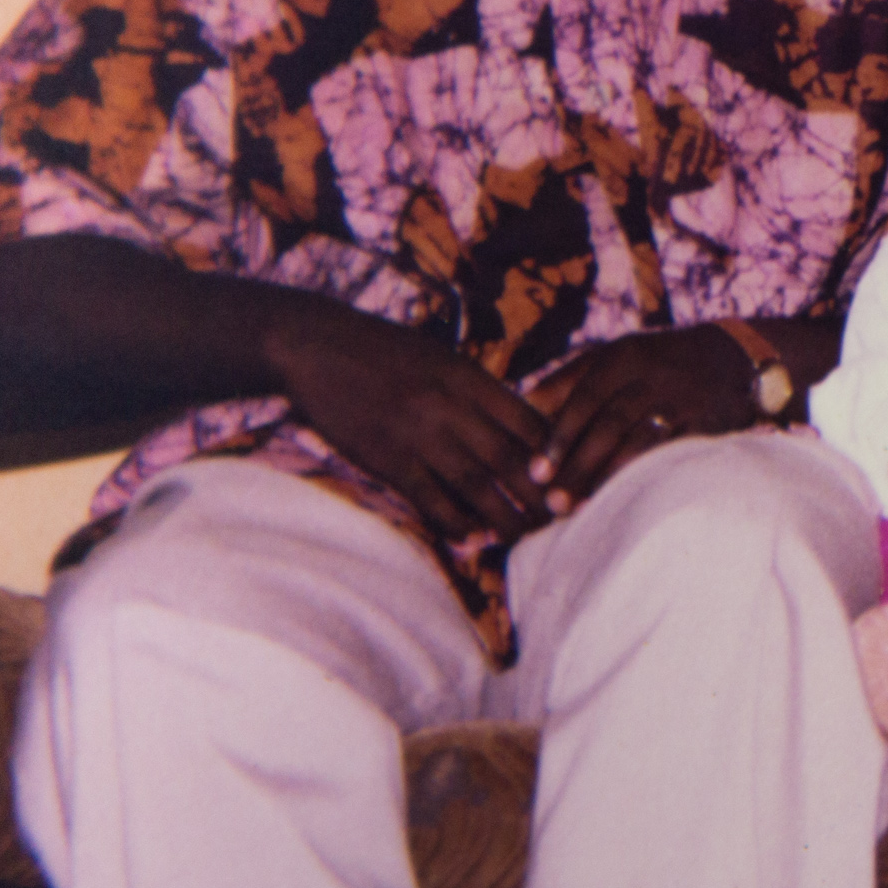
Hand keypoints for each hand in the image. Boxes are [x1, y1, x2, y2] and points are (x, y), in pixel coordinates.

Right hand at [262, 297, 555, 543]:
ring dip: (505, 516)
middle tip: (560, 517)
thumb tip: (514, 421)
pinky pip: (430, 498)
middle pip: (510, 458)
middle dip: (540, 492)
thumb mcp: (440, 359)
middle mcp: (450, 406)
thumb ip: (476, 389)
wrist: (317, 346)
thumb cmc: (383, 351)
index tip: (570, 477)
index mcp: (469, 378)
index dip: (554, 453)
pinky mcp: (387, 458)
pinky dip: (454, 523)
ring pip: (476, 484)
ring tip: (526, 537)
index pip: (527, 421)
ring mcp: (418, 434)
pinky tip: (473, 542)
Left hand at [528, 326, 762, 514]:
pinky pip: (675, 455)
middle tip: (552, 501)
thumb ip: (570, 378)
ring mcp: (687, 399)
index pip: (584, 399)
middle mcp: (657, 373)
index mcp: (627, 355)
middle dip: (578, 466)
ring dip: (610, 478)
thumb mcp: (617, 356)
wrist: (735, 357)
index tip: (536, 472)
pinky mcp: (713, 423)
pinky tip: (628, 499)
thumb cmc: (657, 364)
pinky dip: (649, 477)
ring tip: (583, 507)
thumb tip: (523, 404)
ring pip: (642, 442)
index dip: (559, 437)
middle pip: (610, 424)